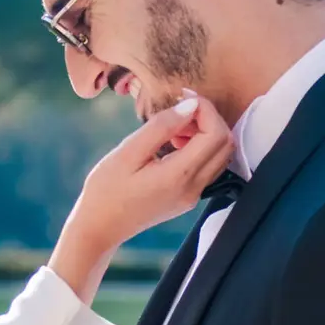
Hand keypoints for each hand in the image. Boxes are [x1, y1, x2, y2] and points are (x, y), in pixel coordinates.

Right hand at [50, 95, 231, 301]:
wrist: (100, 228)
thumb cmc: (106, 190)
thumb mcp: (128, 152)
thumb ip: (161, 127)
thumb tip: (190, 106)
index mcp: (179, 176)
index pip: (215, 133)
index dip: (205, 108)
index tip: (181, 97)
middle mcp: (193, 188)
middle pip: (225, 143)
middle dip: (209, 118)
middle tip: (179, 108)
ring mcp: (193, 196)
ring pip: (220, 155)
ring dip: (205, 132)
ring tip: (174, 126)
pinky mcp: (188, 198)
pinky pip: (208, 167)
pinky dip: (200, 148)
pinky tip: (174, 143)